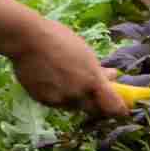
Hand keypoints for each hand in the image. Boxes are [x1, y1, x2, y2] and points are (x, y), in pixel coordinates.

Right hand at [10, 21, 130, 117]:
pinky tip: (51, 79)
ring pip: (73, 106)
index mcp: (92, 81)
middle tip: (94, 94)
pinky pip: (56, 103)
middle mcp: (77, 95)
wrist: (28, 40)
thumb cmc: (60, 40)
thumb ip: (99, 70)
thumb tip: (113, 76)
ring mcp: (59, 100)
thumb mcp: (85, 53)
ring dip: (76, 98)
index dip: (119, 111)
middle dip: (96, 104)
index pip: (113, 107)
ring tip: (67, 78)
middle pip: (94, 110)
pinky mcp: (43, 101)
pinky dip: (58, 96)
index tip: (122, 110)